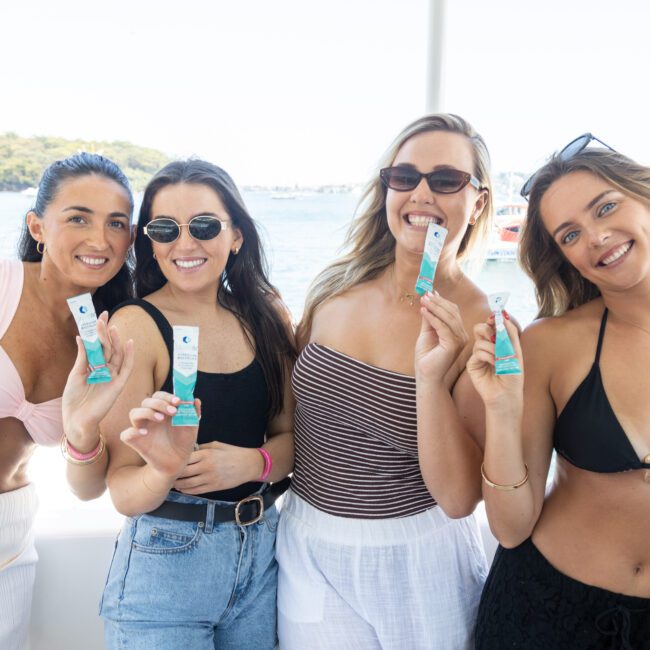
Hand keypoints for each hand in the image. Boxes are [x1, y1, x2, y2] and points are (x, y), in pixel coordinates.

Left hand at [62, 312, 133, 451]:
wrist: (76, 419)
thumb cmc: (74, 399)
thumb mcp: (75, 374)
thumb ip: (82, 357)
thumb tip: (80, 337)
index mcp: (95, 367)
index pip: (99, 345)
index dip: (99, 332)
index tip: (99, 316)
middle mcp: (106, 370)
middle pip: (108, 348)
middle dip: (106, 332)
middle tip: (103, 317)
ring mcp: (113, 376)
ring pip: (117, 355)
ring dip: (116, 341)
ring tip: (112, 327)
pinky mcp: (118, 384)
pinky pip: (126, 368)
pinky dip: (129, 356)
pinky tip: (129, 343)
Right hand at [120, 393, 200, 477]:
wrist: (179, 462)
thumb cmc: (184, 441)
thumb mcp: (192, 426)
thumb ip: (194, 412)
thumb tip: (195, 400)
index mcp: (162, 410)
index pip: (158, 396)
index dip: (167, 396)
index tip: (178, 401)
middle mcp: (150, 417)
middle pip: (146, 402)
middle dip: (160, 403)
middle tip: (173, 411)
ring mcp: (141, 428)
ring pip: (134, 413)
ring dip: (147, 412)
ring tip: (161, 419)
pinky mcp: (136, 442)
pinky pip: (125, 434)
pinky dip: (133, 431)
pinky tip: (145, 433)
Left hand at [174, 442, 262, 494]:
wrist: (249, 465)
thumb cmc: (233, 452)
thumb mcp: (217, 445)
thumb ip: (202, 448)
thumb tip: (189, 451)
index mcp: (206, 454)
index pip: (184, 458)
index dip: (175, 460)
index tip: (169, 460)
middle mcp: (206, 467)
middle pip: (183, 472)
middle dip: (173, 473)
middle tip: (166, 473)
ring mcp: (210, 479)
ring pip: (187, 484)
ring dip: (177, 484)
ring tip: (172, 482)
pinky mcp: (214, 487)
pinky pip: (195, 491)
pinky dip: (186, 490)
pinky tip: (182, 488)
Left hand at [415, 291, 468, 381]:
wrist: (426, 375)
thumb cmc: (427, 356)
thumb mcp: (427, 332)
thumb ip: (430, 317)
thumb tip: (429, 298)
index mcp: (458, 332)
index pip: (453, 311)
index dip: (441, 301)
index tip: (429, 293)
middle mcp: (462, 335)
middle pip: (452, 312)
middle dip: (438, 302)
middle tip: (425, 294)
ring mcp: (459, 340)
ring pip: (449, 318)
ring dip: (434, 307)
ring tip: (423, 300)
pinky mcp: (453, 345)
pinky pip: (442, 327)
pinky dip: (432, 317)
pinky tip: (423, 311)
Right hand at [466, 315, 523, 407]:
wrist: (506, 394)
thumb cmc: (513, 375)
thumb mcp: (515, 352)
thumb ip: (510, 334)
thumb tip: (503, 316)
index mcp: (498, 343)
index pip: (492, 326)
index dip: (492, 319)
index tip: (495, 317)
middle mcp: (486, 347)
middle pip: (480, 328)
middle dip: (487, 329)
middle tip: (494, 337)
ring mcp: (478, 355)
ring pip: (479, 340)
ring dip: (492, 348)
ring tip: (499, 360)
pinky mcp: (472, 364)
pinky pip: (477, 352)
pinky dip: (488, 356)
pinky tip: (494, 365)